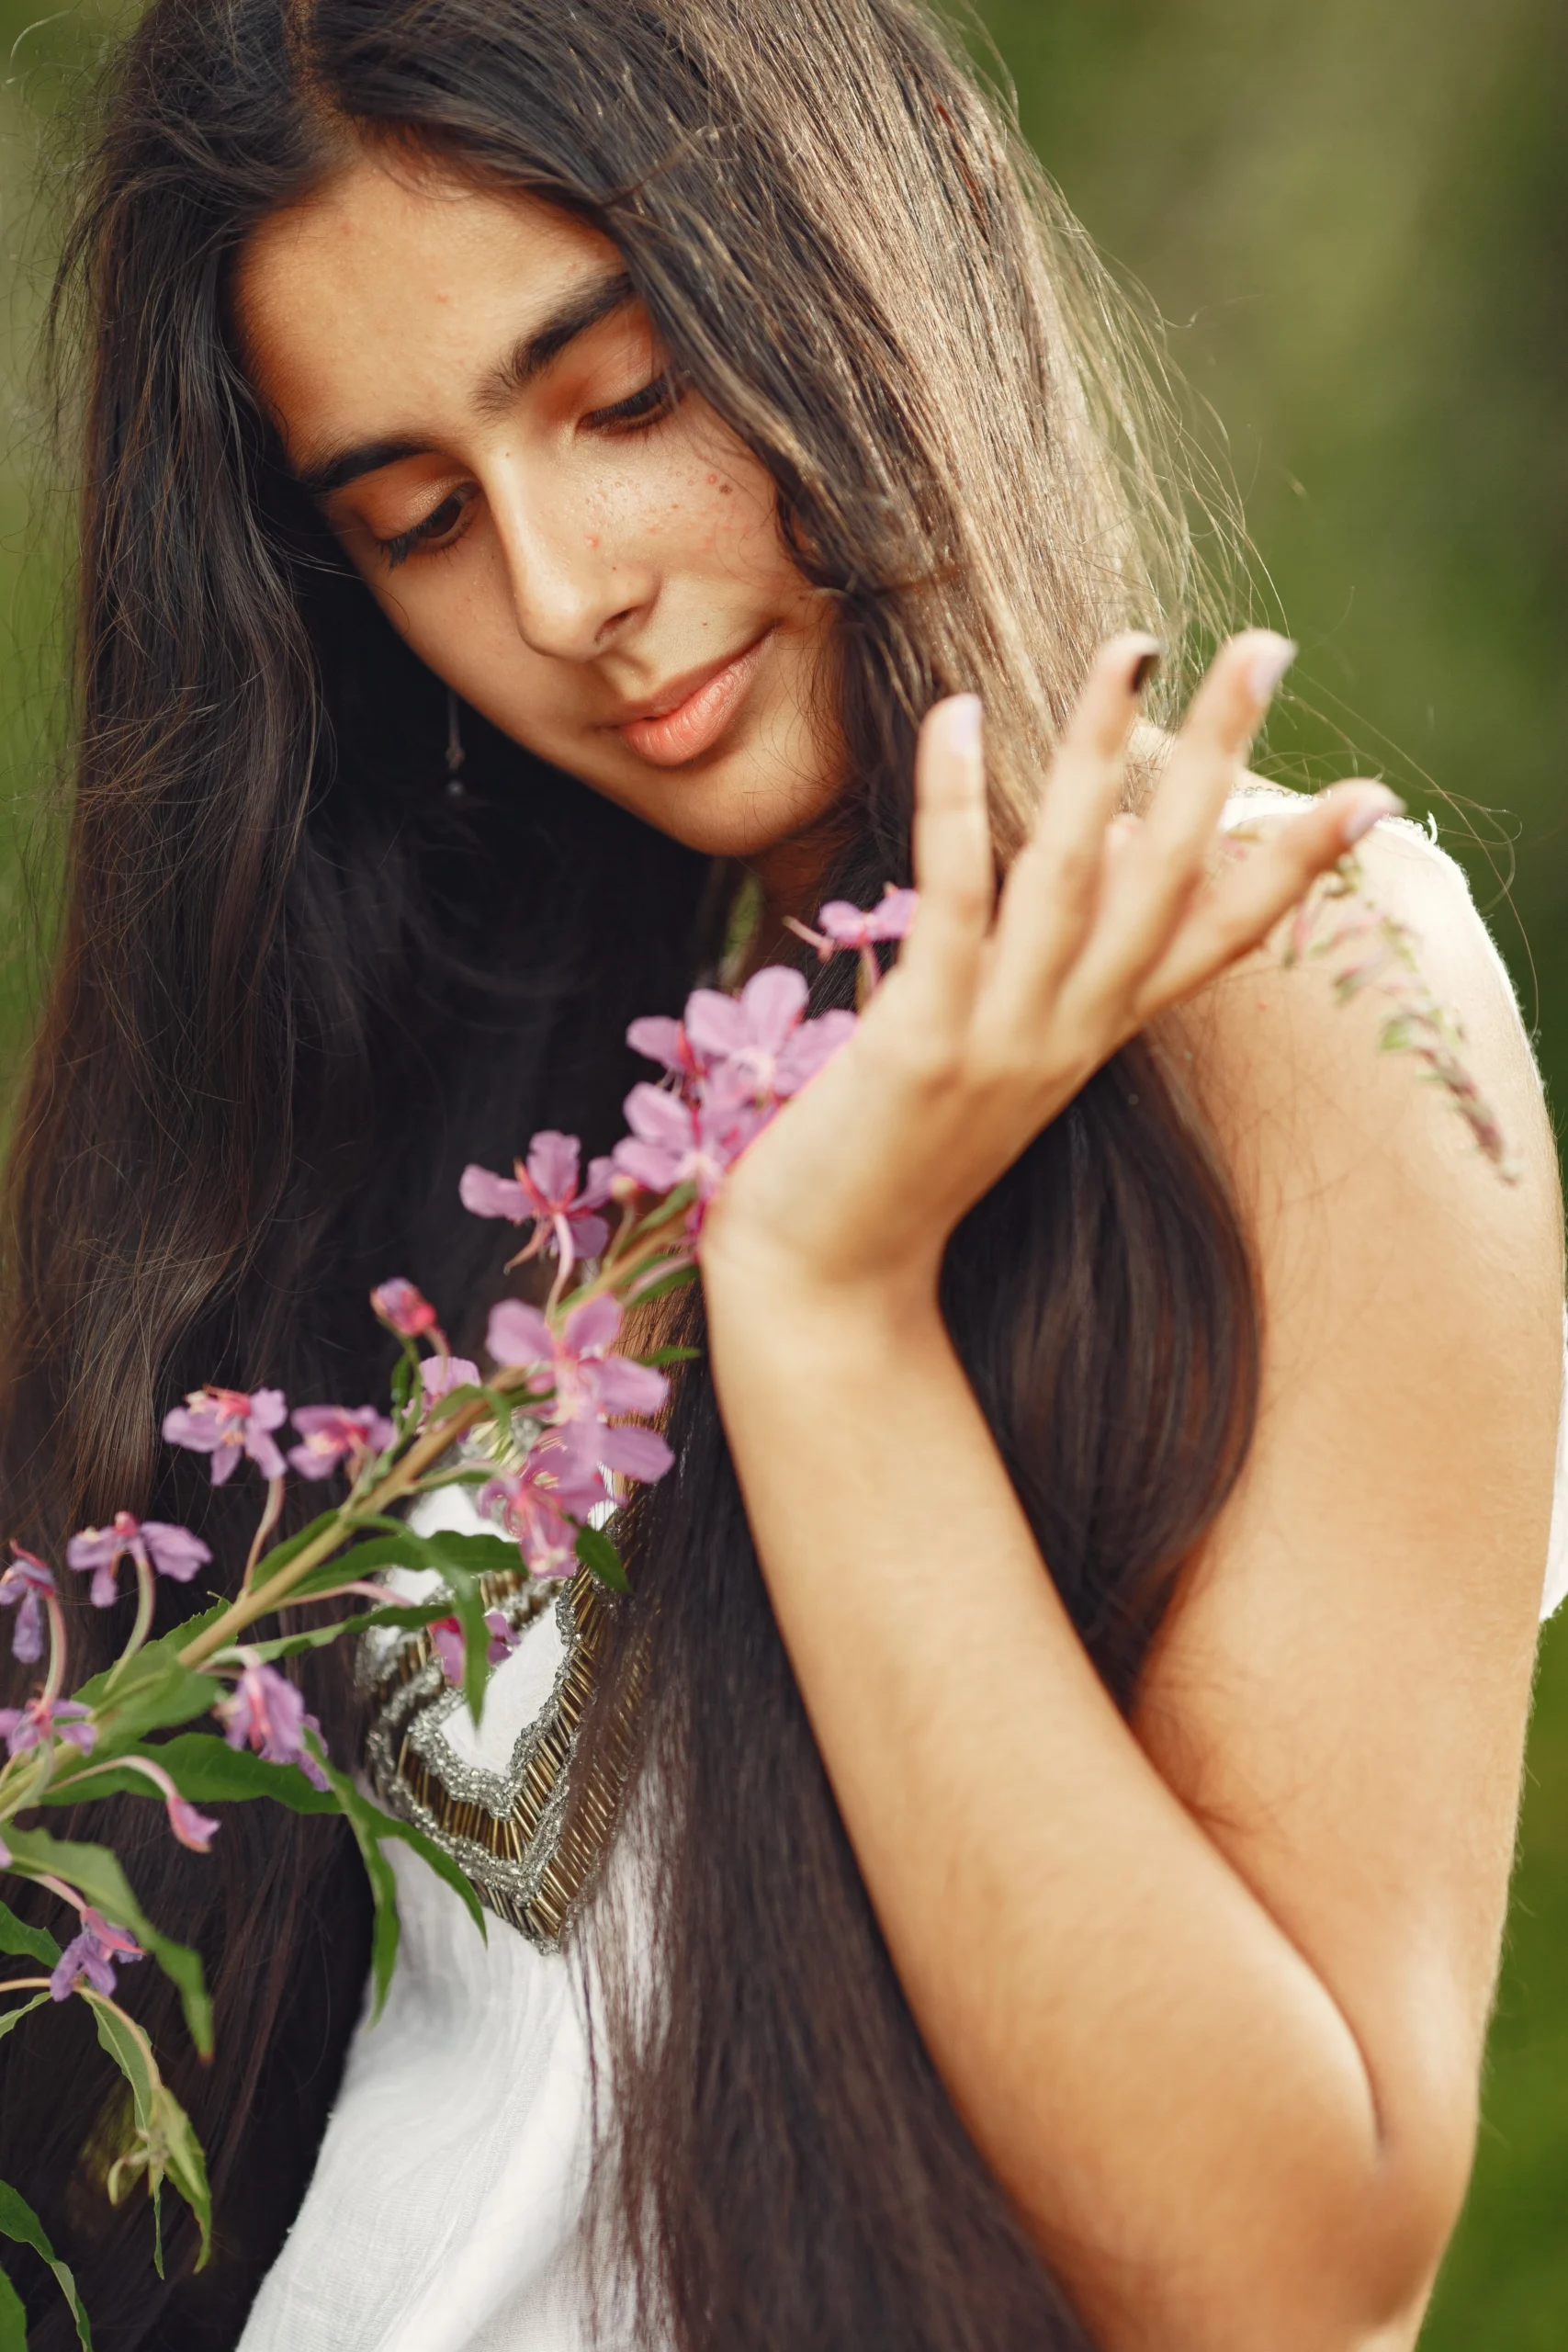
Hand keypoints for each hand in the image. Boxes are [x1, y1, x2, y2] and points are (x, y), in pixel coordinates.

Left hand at [700, 630, 1401, 1305]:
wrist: (829, 1282)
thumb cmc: (901, 1154)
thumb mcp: (1006, 1053)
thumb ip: (1067, 958)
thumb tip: (1126, 830)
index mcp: (1093, 1037)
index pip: (1217, 940)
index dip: (1293, 868)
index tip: (1374, 799)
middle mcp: (1068, 1036)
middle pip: (1166, 881)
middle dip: (1220, 761)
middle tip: (1268, 648)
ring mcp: (1002, 1041)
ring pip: (1073, 877)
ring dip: (1101, 757)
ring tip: (1131, 648)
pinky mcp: (922, 1045)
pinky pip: (953, 907)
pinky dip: (958, 809)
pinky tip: (958, 716)